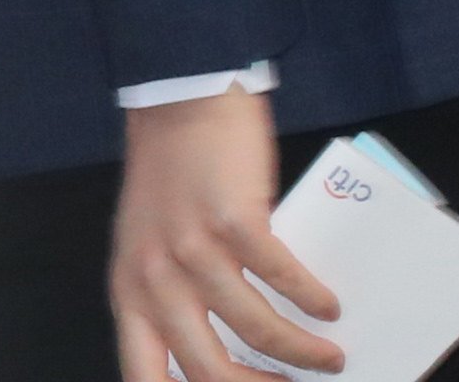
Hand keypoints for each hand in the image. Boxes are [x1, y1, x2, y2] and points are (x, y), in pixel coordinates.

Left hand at [110, 87, 340, 378]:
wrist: (176, 103)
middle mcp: (154, 280)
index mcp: (129, 293)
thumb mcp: (150, 250)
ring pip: (256, 333)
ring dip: (303, 353)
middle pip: (209, 373)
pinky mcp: (231, 223)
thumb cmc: (169, 179)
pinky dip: (311, 299)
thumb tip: (239, 355)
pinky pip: (281, 280)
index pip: (144, 377)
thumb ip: (178, 300)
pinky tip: (327, 305)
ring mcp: (191, 251)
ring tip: (329, 356)